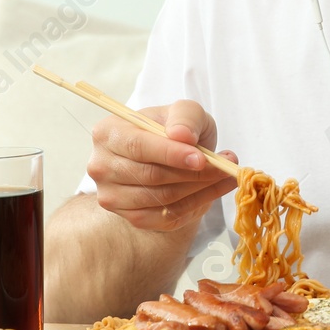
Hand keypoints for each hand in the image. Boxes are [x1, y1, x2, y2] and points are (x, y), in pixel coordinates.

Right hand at [85, 99, 237, 231]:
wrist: (172, 156)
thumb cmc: (175, 129)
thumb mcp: (185, 111)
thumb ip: (185, 117)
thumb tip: (181, 135)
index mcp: (108, 133)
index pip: (138, 147)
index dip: (171, 154)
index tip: (202, 158)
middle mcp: (102, 166)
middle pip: (151, 176)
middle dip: (194, 173)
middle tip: (227, 166)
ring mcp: (113, 196)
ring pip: (162, 198)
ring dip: (201, 189)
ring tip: (227, 175)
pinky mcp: (131, 217)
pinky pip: (167, 217)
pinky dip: (196, 205)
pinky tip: (214, 190)